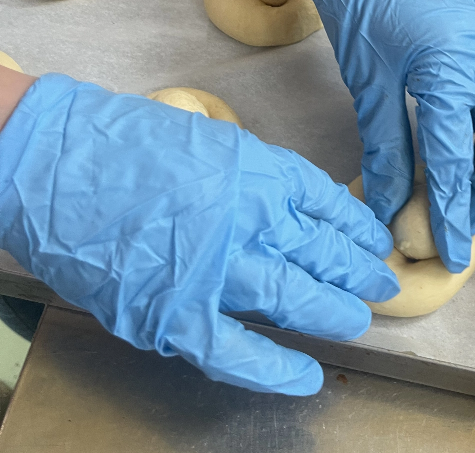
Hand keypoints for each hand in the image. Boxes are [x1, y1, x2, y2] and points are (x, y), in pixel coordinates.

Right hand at [0, 74, 397, 394]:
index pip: (325, 202)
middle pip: (322, 251)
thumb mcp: (202, 139)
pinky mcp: (176, 313)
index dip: (355, 225)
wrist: (50, 158)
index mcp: (256, 169)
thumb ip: (246, 175)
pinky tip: (306, 378)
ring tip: (361, 318)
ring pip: (296, 297)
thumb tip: (275, 204)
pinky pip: (239, 352)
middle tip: (382, 283)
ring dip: (334, 311)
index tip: (374, 238)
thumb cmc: (119, 140)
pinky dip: (275, 370)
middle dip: (358, 271)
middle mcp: (249, 217)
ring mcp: (216, 268)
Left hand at [299, 0, 474, 272]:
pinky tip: (467, 152)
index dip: (450, 212)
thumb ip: (386, 150)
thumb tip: (390, 206)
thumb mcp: (370, 87)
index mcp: (453, 71)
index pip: (456, 160)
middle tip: (466, 222)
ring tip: (469, 196)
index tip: (446, 252)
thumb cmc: (361, 13)